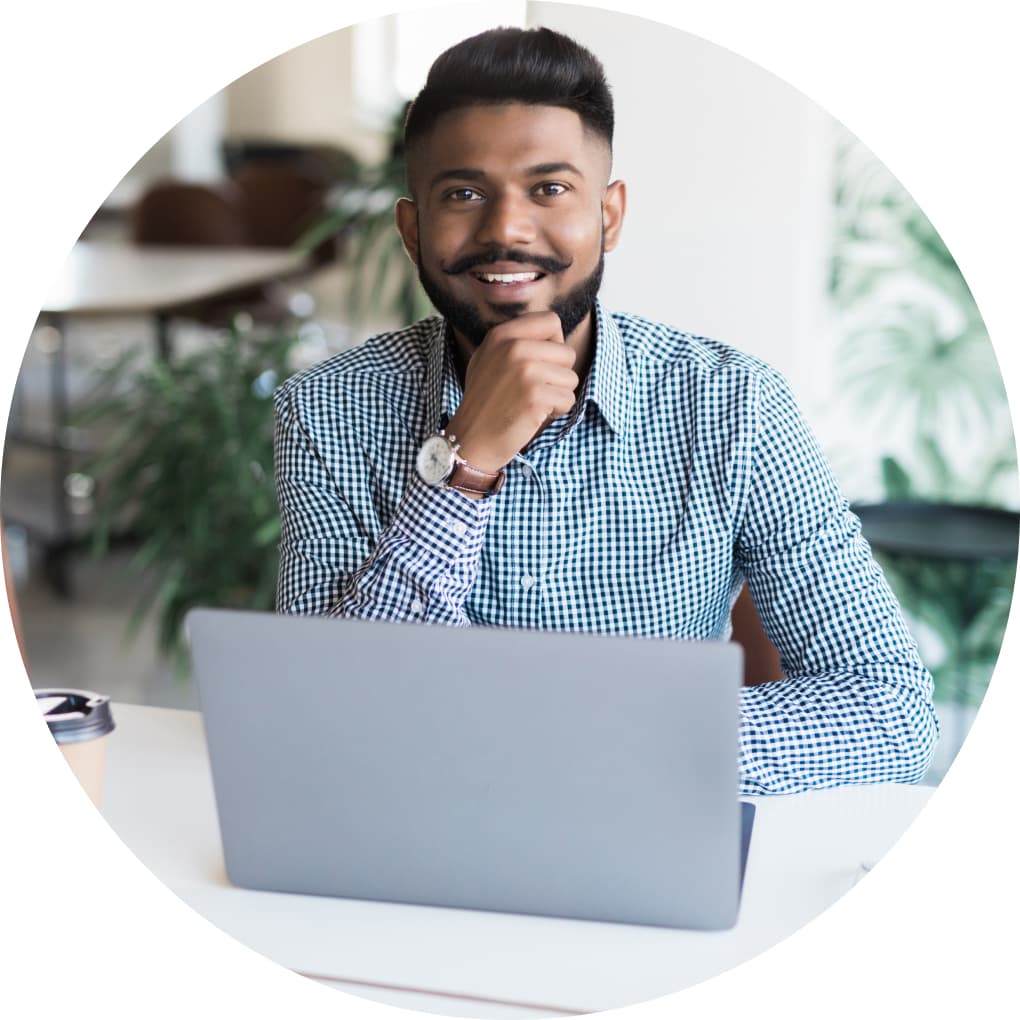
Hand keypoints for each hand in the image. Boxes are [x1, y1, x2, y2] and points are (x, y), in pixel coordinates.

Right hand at [446, 312, 578, 471]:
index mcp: (502, 334)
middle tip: (535, 389)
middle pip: (567, 353)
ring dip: (558, 395)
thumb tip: (553, 331)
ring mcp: (525, 372)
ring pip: (571, 378)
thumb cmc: (484, 400)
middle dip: (558, 375)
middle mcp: (513, 348)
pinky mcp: (535, 396)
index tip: (541, 362)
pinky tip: (534, 415)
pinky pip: (568, 399)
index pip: (551, 321)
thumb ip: (515, 340)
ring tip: (532, 402)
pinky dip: (557, 411)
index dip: (554, 343)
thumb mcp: (489, 358)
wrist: (471, 438)